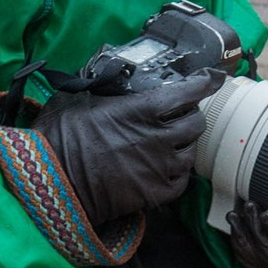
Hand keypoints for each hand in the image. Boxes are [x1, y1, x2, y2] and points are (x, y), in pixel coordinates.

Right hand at [34, 69, 224, 224]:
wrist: (53, 185)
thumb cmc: (60, 138)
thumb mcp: (75, 99)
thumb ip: (96, 86)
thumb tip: (99, 74)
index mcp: (141, 109)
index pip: (188, 92)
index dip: (205, 82)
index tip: (214, 77)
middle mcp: (158, 136)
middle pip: (196, 123)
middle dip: (192, 115)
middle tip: (182, 114)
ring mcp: (159, 167)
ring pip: (192, 153)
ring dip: (186, 145)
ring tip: (172, 142)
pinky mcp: (154, 193)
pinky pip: (182, 182)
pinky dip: (179, 173)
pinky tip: (168, 168)